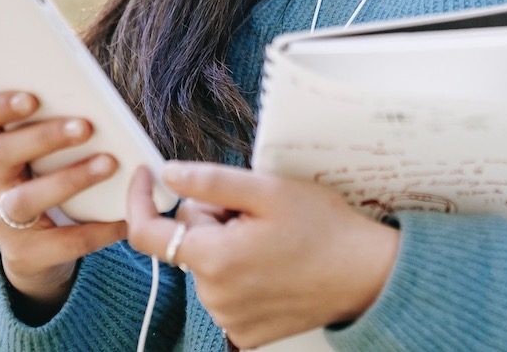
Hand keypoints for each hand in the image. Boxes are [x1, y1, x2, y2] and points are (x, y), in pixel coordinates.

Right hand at [0, 92, 127, 317]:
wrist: (40, 247)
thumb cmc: (52, 172)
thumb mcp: (50, 146)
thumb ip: (65, 117)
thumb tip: (105, 94)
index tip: (31, 97)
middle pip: (5, 152)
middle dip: (46, 136)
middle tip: (87, 126)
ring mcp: (3, 219)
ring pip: (27, 198)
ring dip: (71, 178)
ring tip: (110, 163)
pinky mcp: (25, 253)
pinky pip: (59, 242)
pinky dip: (95, 229)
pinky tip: (124, 218)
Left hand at [127, 163, 399, 348]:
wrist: (365, 273)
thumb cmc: (323, 227)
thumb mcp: (268, 189)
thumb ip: (211, 181)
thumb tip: (168, 173)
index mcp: (214, 259)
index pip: (147, 233)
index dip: (141, 198)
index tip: (147, 174)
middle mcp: (214, 297)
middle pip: (188, 240)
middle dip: (212, 217)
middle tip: (255, 209)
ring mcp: (230, 320)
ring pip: (207, 263)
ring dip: (228, 243)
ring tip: (272, 236)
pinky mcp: (246, 332)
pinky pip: (225, 290)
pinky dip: (241, 269)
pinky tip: (274, 261)